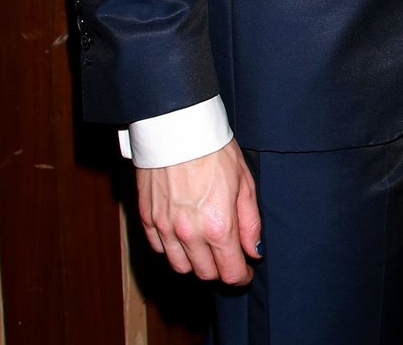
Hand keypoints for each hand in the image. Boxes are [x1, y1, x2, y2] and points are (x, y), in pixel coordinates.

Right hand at [137, 140, 260, 284]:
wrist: (177, 127)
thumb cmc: (214, 149)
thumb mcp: (244, 181)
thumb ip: (250, 222)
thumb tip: (254, 251)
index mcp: (218, 226)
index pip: (230, 272)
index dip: (241, 276)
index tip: (245, 272)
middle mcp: (190, 234)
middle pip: (206, 273)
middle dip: (220, 269)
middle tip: (227, 255)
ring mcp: (165, 228)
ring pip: (181, 267)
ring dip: (195, 263)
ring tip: (205, 247)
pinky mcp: (147, 219)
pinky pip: (160, 250)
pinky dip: (173, 250)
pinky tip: (183, 236)